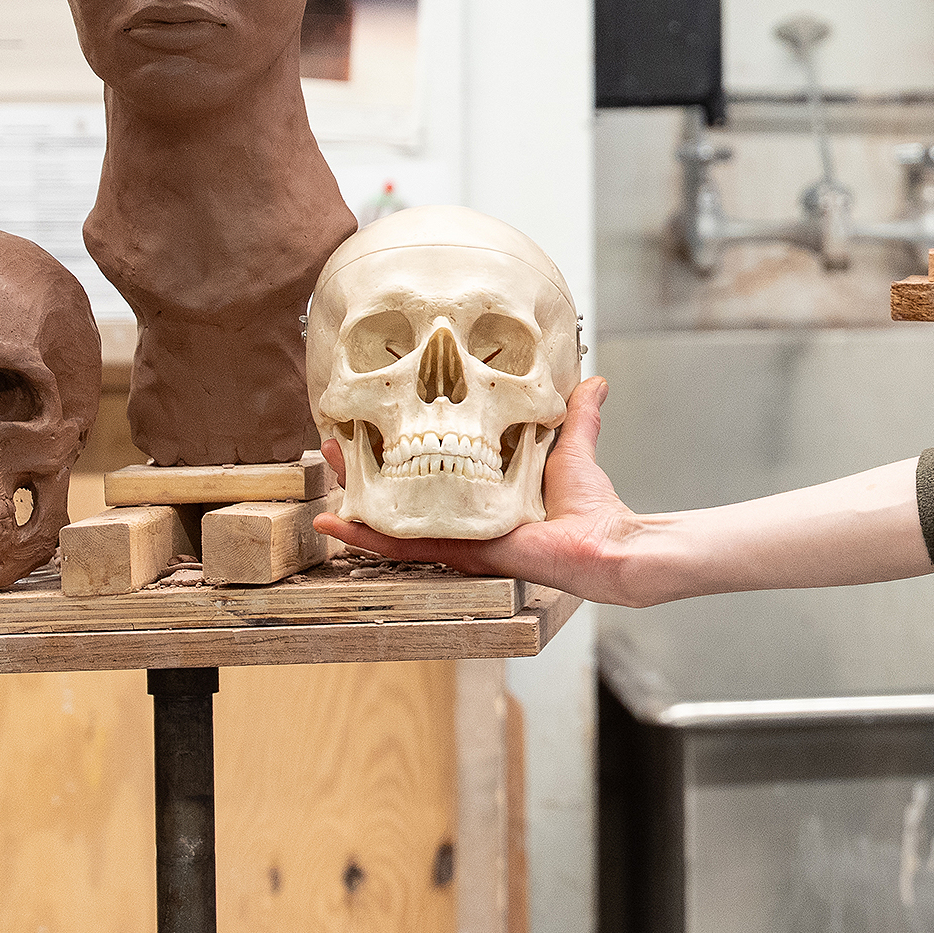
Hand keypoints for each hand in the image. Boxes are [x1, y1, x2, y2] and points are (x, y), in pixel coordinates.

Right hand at [312, 377, 651, 602]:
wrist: (607, 543)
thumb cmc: (590, 506)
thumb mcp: (571, 447)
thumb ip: (576, 416)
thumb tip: (594, 379)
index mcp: (483, 494)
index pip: (433, 469)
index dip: (403, 447)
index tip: (377, 418)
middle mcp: (465, 518)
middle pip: (403, 493)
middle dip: (368, 468)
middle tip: (335, 440)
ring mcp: (459, 539)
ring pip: (394, 517)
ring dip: (358, 494)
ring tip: (326, 468)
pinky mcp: (462, 553)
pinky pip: (407, 546)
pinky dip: (370, 537)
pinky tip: (335, 524)